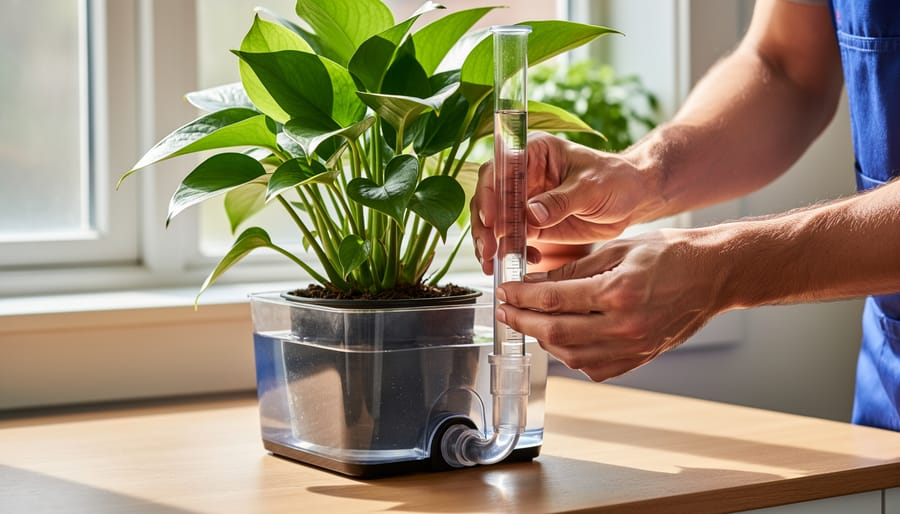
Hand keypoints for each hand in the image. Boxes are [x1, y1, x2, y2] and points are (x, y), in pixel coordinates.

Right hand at [471, 132, 662, 274]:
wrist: (633, 199)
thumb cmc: (616, 180)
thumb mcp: (591, 187)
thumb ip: (561, 200)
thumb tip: (530, 215)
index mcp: (533, 152)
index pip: (499, 169)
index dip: (490, 194)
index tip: (492, 220)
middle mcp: (522, 175)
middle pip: (489, 197)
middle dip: (484, 225)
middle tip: (488, 249)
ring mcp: (524, 200)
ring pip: (495, 221)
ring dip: (490, 242)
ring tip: (493, 262)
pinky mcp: (532, 224)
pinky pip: (512, 239)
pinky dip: (511, 251)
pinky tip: (526, 261)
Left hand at [495, 228, 726, 381]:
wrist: (714, 274)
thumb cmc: (671, 254)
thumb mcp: (618, 248)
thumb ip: (574, 268)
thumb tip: (535, 283)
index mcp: (618, 291)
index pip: (553, 298)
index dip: (521, 296)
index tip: (504, 290)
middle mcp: (625, 325)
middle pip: (555, 331)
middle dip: (522, 320)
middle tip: (505, 310)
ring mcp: (633, 348)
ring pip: (570, 355)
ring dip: (543, 339)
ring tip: (529, 322)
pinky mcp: (639, 358)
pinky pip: (593, 367)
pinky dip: (570, 355)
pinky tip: (560, 338)